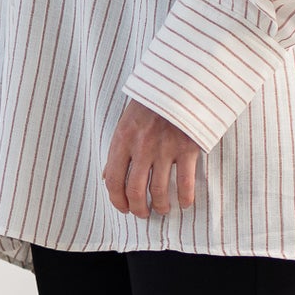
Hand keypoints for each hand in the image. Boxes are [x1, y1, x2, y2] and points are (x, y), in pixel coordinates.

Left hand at [103, 98, 201, 216]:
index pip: (113, 180)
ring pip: (160, 191)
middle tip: (143, 214)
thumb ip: (117, 151)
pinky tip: (184, 203)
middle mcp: (142, 146)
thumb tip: (106, 177)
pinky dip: (185, 198)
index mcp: (122, 139)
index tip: (124, 209)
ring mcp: (165, 148)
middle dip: (139, 209)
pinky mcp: (187, 147)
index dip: (117, 201)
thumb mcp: (126, 122)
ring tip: (163, 209)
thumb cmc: (152, 103)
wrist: (180, 81)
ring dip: (161, 206)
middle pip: (136, 191)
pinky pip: (185, 182)